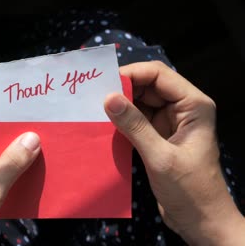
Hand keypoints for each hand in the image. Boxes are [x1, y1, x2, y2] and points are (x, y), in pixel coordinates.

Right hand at [104, 61, 244, 244]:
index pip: (159, 75)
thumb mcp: (160, 157)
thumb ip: (134, 126)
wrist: (201, 220)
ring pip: (141, 103)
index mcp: (193, 105)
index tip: (103, 84)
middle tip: (93, 96)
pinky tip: (104, 124)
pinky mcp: (159, 137)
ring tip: (94, 108)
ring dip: (120, 105)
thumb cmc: (189, 189)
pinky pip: (137, 120)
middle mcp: (182, 108)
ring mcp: (170, 123)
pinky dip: (122, 121)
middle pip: (148, 86)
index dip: (131, 74)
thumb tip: (108, 98)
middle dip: (122, 89)